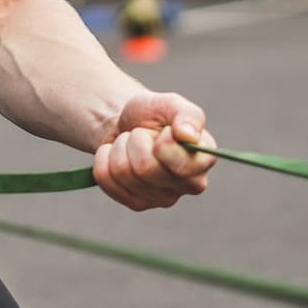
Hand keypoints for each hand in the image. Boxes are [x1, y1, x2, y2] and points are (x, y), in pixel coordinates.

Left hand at [92, 91, 215, 211]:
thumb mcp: (171, 103)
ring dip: (119, 147)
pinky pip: (106, 179)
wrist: (128, 123)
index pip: (182, 165)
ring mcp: (163, 199)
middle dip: (136, 140)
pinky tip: (117, 155)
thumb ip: (187, 115)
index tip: (163, 130)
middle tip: (142, 134)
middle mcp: (190, 185)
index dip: (163, 143)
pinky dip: (103, 158)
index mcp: (204, 160)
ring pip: (123, 172)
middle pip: (146, 168)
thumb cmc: (154, 114)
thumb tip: (188, 135)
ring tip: (130, 143)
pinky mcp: (138, 204)